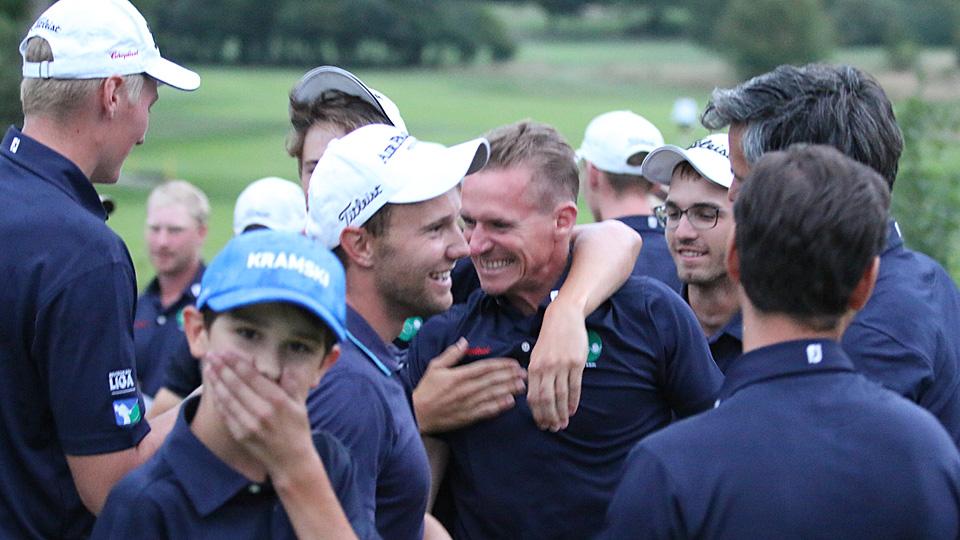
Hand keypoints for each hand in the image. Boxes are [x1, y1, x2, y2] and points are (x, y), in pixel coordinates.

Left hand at [204, 351, 315, 479]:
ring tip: (208, 369)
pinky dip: (218, 400)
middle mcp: (262, 411)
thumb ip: (293, 385)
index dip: (236, 362)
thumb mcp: (300, 405)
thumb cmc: (297, 430)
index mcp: (278, 400)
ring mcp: (250, 424)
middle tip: (211, 354)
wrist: (292, 461)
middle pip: (236, 384)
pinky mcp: (241, 435)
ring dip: (216, 382)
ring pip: (228, 398)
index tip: (225, 352)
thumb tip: (287, 368)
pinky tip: (213, 390)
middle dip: (221, 367)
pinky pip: (226, 414)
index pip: (251, 375)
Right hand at [413, 338, 526, 433]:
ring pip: (492, 394)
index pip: (485, 368)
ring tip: (522, 385)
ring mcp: (468, 404)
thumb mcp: (435, 367)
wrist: (418, 414)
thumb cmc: (426, 389)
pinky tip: (510, 402)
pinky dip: (499, 406)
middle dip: (510, 376)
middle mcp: (466, 389)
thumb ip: (451, 354)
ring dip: (509, 389)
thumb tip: (464, 341)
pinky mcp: (468, 417)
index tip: (514, 362)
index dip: (501, 364)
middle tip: (524, 373)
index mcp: (459, 376)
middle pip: (492, 380)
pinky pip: (486, 410)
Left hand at [527, 298, 587, 431]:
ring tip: (563, 423)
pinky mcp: (576, 363)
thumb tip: (534, 397)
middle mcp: (546, 367)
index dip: (537, 413)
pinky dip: (573, 401)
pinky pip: (574, 387)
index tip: (542, 424)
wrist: (563, 318)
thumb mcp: (536, 354)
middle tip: (553, 428)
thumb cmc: (549, 338)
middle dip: (549, 416)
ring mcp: (561, 365)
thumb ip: (535, 374)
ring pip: (561, 395)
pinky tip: (572, 410)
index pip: (533, 396)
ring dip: (562, 412)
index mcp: (533, 367)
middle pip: (546, 399)